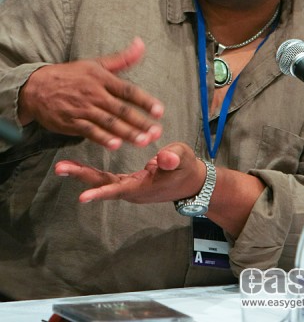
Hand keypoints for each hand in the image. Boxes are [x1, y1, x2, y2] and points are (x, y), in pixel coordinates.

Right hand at [18, 38, 163, 149]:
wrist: (36, 87)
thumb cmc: (71, 75)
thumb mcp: (96, 63)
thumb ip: (122, 59)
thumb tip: (141, 44)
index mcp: (102, 78)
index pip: (128, 90)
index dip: (145, 100)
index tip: (159, 111)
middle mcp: (94, 93)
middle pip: (121, 109)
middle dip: (140, 122)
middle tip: (157, 131)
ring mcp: (83, 109)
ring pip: (109, 123)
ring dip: (127, 133)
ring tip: (143, 141)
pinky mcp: (72, 122)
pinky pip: (90, 132)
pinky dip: (103, 139)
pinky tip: (116, 145)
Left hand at [54, 142, 206, 203]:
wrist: (192, 182)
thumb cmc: (187, 168)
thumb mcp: (184, 159)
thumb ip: (174, 158)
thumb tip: (163, 158)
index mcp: (144, 186)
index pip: (119, 189)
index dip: (101, 192)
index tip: (83, 197)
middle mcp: (132, 190)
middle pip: (103, 184)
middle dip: (82, 176)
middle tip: (60, 168)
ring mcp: (130, 187)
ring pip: (103, 181)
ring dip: (83, 174)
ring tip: (62, 166)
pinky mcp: (129, 182)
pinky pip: (107, 178)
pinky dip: (93, 174)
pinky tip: (79, 168)